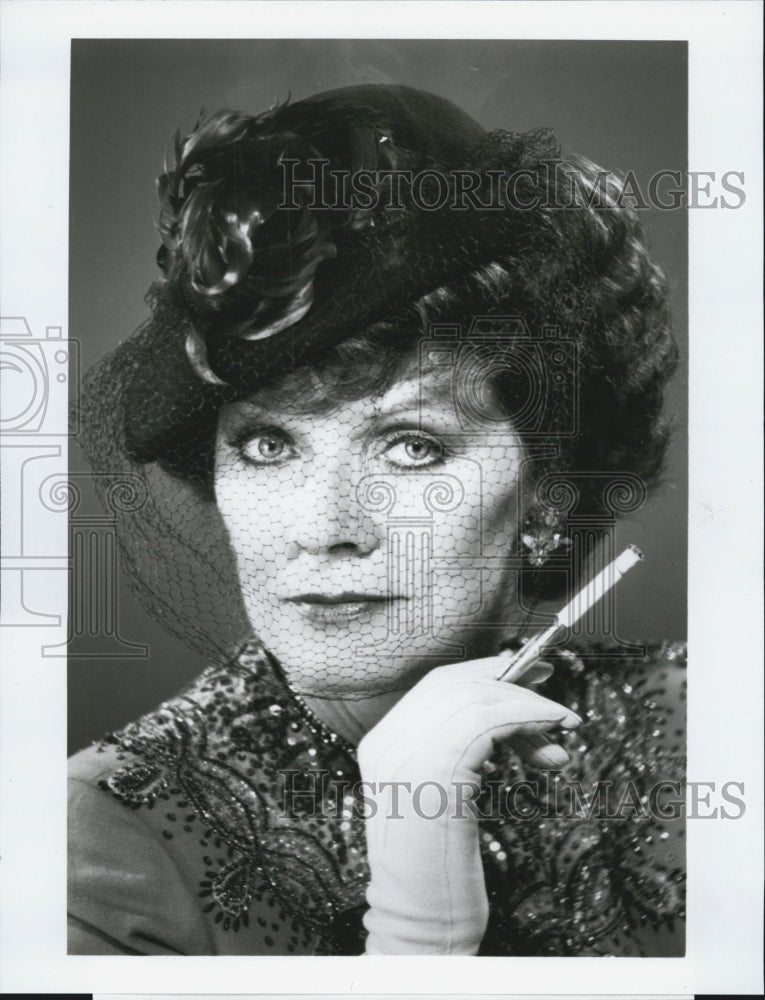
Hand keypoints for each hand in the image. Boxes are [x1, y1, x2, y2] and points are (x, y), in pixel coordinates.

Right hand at [358, 654, 581, 953]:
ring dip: (528, 704)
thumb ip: (461, 753)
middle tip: (550, 679)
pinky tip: (554, 729)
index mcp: (382, 744)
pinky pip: (488, 721)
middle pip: (454, 684)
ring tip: (563, 723)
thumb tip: (509, 717)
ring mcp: (406, 755)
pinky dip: (529, 717)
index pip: (435, 687)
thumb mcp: (444, 796)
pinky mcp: (436, 771)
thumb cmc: (439, 867)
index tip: (525, 672)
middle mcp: (388, 742)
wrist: (419, 922)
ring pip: (475, 699)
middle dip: (508, 677)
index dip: (483, 672)